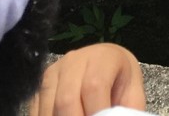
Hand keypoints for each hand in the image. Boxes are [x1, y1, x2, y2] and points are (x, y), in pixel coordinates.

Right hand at [27, 43, 146, 115]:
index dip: (96, 113)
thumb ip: (126, 113)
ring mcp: (53, 72)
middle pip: (66, 100)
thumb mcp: (132, 95)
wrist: (105, 64)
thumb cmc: (120, 82)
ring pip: (48, 108)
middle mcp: (73, 61)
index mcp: (102, 58)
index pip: (94, 86)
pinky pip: (36, 111)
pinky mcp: (39, 86)